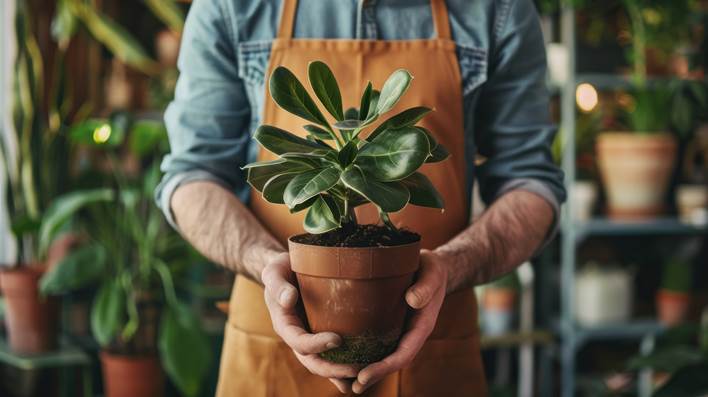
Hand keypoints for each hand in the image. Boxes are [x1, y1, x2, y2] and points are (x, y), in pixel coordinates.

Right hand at [262, 252, 360, 389]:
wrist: (288, 269)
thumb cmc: (281, 268)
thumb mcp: (273, 272)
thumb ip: (277, 285)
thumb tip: (289, 299)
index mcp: (284, 324)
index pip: (298, 341)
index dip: (316, 344)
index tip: (337, 340)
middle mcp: (297, 336)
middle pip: (311, 361)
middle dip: (332, 369)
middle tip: (356, 370)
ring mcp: (310, 337)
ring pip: (322, 363)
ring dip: (340, 374)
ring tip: (362, 377)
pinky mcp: (322, 334)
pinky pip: (332, 355)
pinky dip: (344, 366)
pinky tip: (364, 370)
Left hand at [351, 249, 447, 393]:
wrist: (434, 269)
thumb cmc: (432, 269)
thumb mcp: (433, 272)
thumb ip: (425, 286)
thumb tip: (412, 300)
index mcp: (422, 325)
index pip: (404, 353)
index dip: (385, 367)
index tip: (364, 375)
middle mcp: (412, 332)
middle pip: (394, 360)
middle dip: (375, 375)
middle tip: (353, 386)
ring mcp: (403, 331)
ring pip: (387, 355)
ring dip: (370, 370)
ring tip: (349, 383)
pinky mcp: (394, 324)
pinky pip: (381, 343)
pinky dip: (368, 354)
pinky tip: (350, 359)